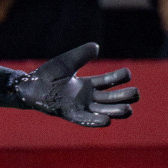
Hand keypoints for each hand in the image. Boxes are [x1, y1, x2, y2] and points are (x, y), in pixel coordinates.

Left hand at [0, 42, 138, 125]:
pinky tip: (108, 121)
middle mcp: (85, 97)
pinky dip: (96, 121)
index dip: (118, 78)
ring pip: (102, 111)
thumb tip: (97, 47)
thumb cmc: (47, 73)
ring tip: (129, 110)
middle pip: (110, 99)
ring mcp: (79, 107)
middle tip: (136, 93)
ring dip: (116, 111)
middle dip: (124, 97)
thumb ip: (81, 54)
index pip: (107, 82)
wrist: (30, 85)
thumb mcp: (67, 62)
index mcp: (86, 85)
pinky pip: (85, 120)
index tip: (128, 73)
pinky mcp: (69, 114)